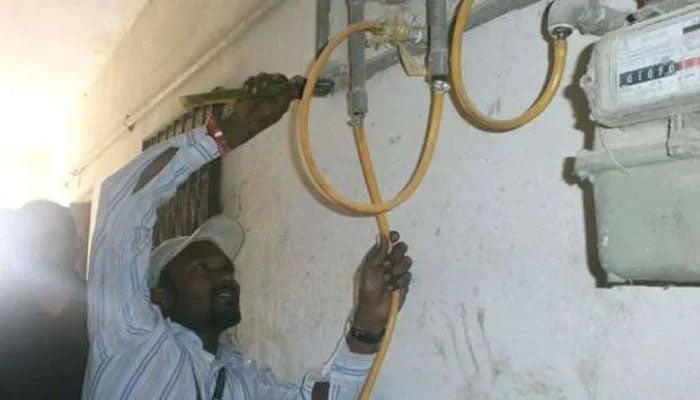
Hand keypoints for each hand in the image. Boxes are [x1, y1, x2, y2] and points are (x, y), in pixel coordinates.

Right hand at [215, 73, 295, 148]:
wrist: (244, 121)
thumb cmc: (262, 117)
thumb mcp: (277, 108)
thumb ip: (286, 98)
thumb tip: (296, 90)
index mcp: (281, 97)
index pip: (284, 83)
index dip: (281, 79)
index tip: (276, 78)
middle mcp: (272, 93)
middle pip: (273, 77)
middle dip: (268, 79)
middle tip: (263, 85)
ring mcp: (262, 90)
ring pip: (262, 77)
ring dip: (257, 82)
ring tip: (253, 92)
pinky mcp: (252, 89)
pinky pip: (252, 80)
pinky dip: (249, 84)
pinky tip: (247, 91)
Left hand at [348, 232, 411, 352]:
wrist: (374, 310)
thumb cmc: (367, 290)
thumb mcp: (369, 270)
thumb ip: (378, 253)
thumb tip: (384, 236)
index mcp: (379, 256)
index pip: (390, 241)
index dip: (394, 237)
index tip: (395, 236)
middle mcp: (390, 262)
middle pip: (401, 248)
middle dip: (396, 255)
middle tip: (387, 264)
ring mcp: (398, 272)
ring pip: (407, 261)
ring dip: (397, 270)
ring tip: (387, 279)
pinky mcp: (404, 283)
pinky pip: (408, 276)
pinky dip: (399, 282)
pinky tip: (391, 288)